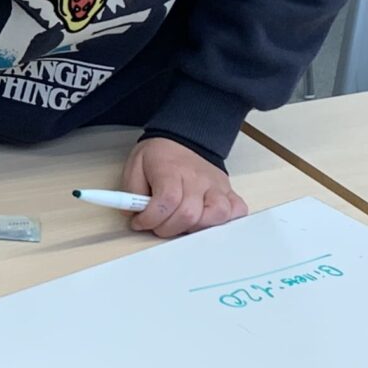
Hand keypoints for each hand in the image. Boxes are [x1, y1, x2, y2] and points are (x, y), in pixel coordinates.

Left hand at [122, 136, 247, 238]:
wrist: (182, 139)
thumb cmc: (159, 156)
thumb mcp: (135, 167)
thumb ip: (131, 193)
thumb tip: (135, 216)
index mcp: (171, 170)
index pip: (167, 201)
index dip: (151, 219)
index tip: (140, 221)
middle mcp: (197, 178)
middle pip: (189, 213)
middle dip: (168, 228)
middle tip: (158, 225)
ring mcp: (216, 185)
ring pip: (218, 214)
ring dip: (196, 227)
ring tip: (182, 224)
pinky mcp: (229, 191)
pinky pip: (237, 210)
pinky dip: (225, 221)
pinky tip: (207, 221)